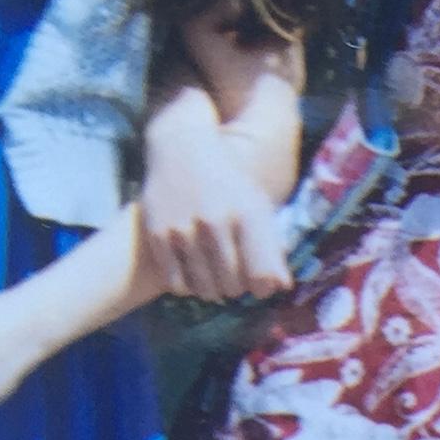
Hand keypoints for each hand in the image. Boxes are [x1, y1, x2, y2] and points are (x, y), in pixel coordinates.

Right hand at [141, 145, 291, 302]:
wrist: (182, 149)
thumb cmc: (228, 184)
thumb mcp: (256, 204)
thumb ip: (271, 246)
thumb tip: (281, 287)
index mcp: (248, 214)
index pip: (262, 275)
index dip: (263, 288)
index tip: (259, 288)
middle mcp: (216, 221)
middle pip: (233, 286)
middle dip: (236, 288)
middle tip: (233, 278)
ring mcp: (185, 229)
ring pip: (205, 289)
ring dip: (212, 290)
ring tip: (214, 276)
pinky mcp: (158, 235)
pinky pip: (178, 283)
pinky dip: (187, 285)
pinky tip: (192, 271)